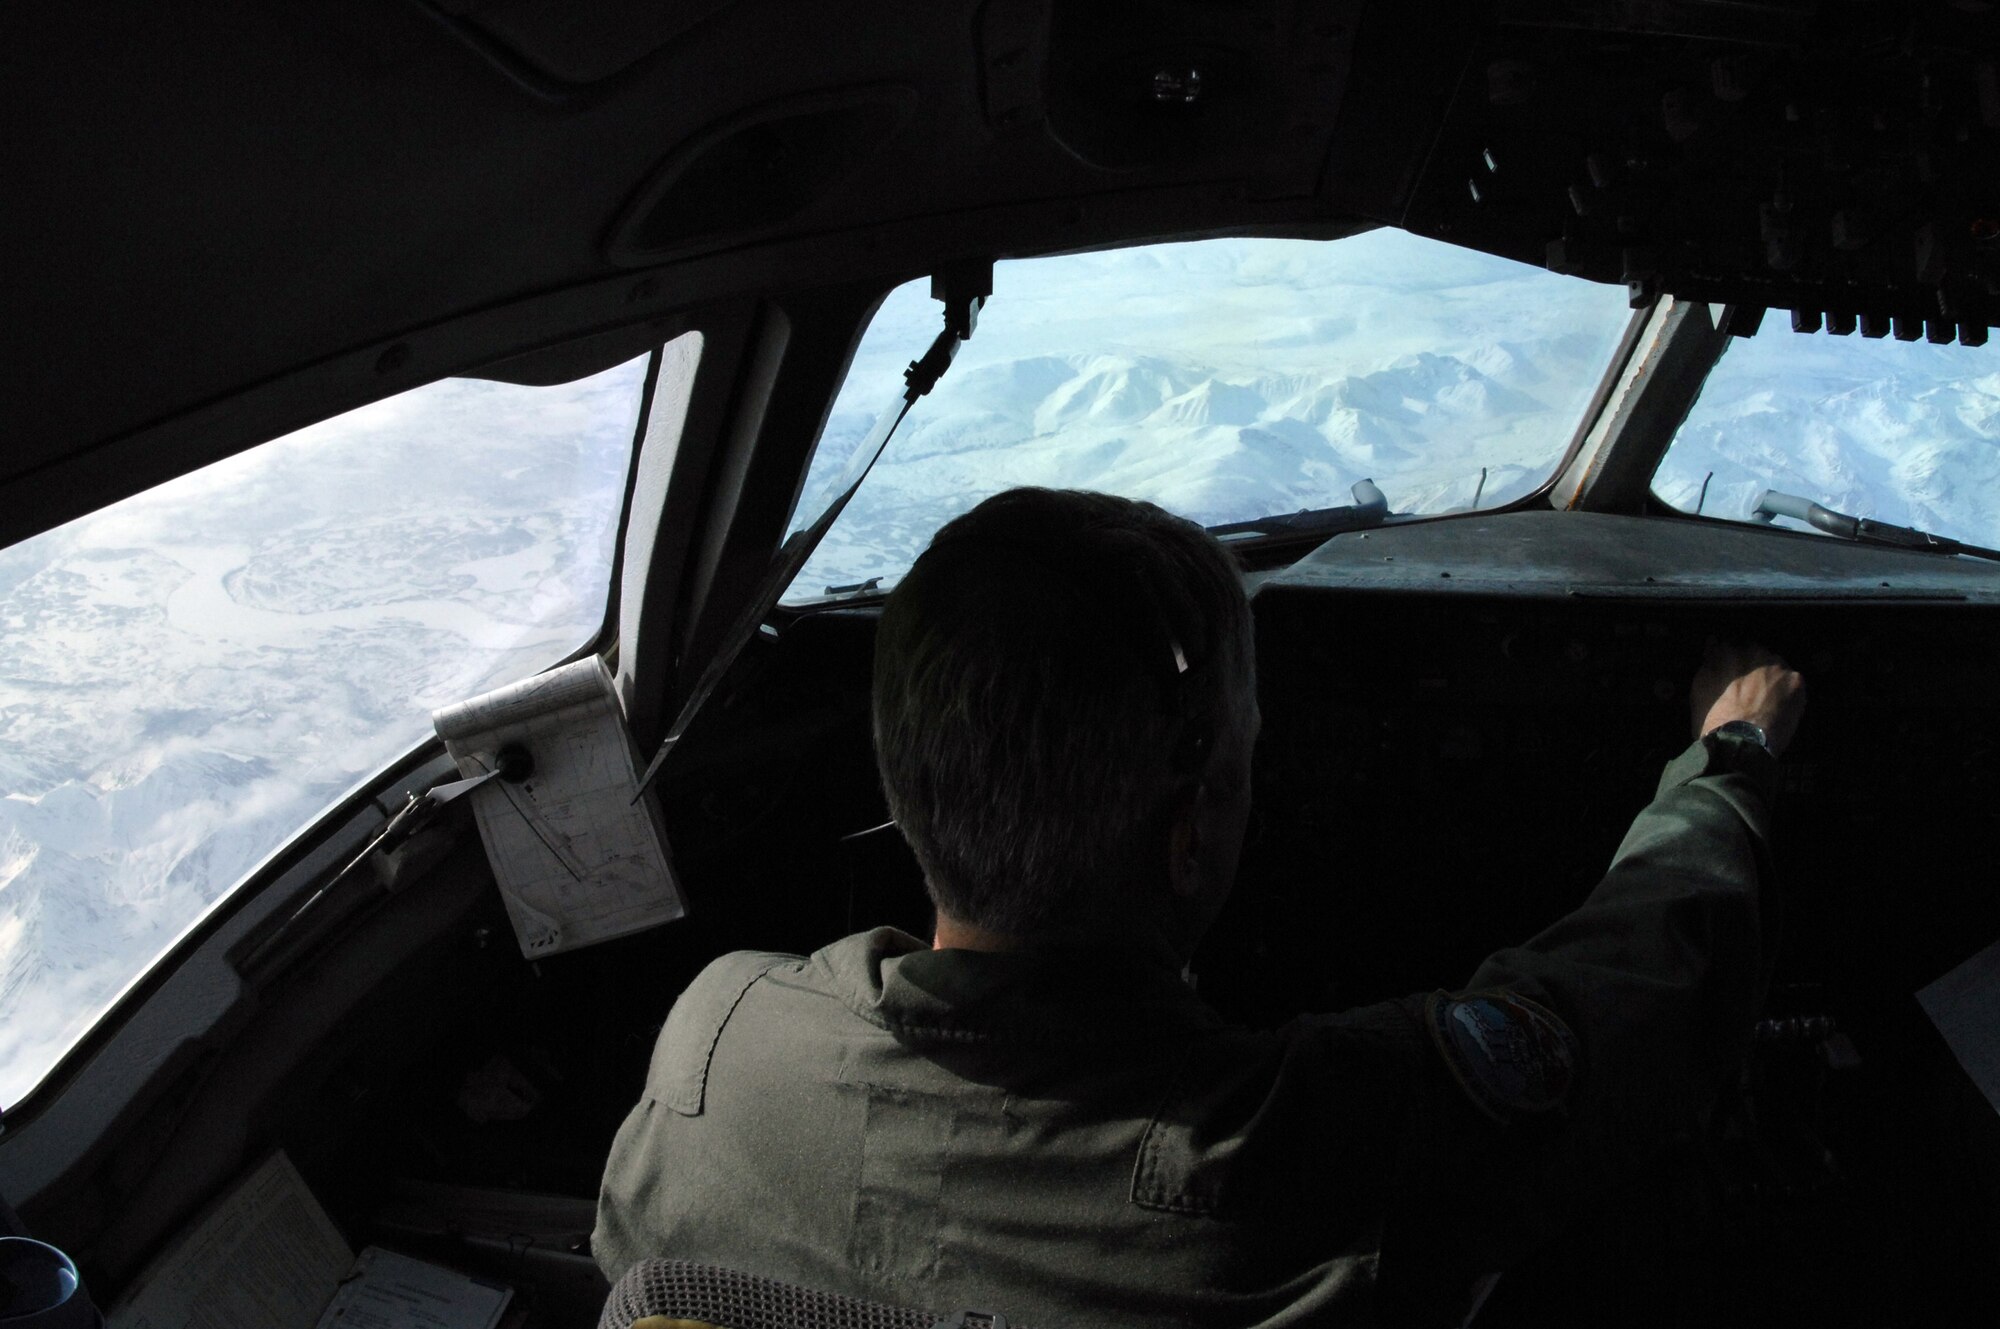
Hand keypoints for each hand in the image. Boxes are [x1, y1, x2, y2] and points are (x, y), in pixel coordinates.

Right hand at [1690, 639, 1806, 757]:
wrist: (1741, 742)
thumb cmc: (1712, 718)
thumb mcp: (1698, 689)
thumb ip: (1708, 662)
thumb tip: (1714, 643)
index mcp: (1727, 651)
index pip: (1729, 645)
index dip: (1730, 660)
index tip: (1729, 672)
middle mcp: (1754, 651)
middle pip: (1755, 652)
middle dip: (1752, 664)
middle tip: (1748, 687)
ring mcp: (1777, 665)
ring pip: (1775, 665)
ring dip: (1771, 676)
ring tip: (1765, 698)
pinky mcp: (1796, 680)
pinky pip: (1791, 680)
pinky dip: (1787, 690)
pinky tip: (1779, 706)